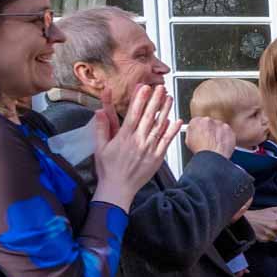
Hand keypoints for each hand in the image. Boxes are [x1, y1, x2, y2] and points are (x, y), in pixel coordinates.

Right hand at [91, 84, 179, 203]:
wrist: (118, 188)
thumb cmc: (108, 169)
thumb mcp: (100, 147)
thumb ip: (101, 128)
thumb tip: (98, 111)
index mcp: (124, 137)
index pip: (133, 114)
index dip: (140, 99)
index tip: (144, 87)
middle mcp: (138, 141)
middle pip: (148, 116)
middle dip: (155, 100)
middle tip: (161, 87)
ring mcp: (149, 149)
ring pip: (159, 126)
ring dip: (165, 111)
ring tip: (169, 98)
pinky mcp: (157, 157)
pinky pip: (166, 141)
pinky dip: (172, 130)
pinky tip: (177, 120)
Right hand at [184, 115, 234, 158]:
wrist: (212, 157)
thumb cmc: (200, 151)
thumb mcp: (188, 141)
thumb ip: (191, 132)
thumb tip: (193, 130)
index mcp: (196, 121)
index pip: (198, 122)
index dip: (200, 129)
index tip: (202, 133)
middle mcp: (208, 120)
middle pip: (209, 123)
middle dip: (209, 131)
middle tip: (209, 140)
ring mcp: (220, 124)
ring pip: (219, 127)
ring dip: (218, 133)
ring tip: (215, 144)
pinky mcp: (228, 129)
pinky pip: (227, 132)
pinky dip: (226, 137)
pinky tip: (222, 144)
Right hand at [243, 206, 276, 242]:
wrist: (247, 220)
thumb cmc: (259, 214)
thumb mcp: (272, 209)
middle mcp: (275, 226)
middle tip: (272, 227)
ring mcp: (270, 233)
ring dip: (274, 234)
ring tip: (267, 229)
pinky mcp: (265, 239)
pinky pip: (271, 240)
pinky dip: (268, 238)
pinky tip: (264, 232)